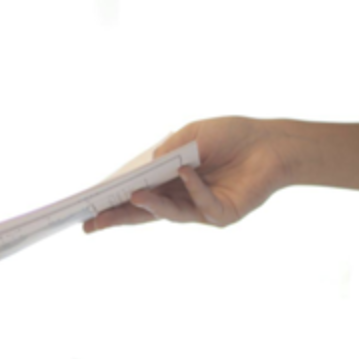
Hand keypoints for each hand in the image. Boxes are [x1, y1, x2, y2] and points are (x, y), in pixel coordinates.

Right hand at [84, 117, 293, 231]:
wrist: (270, 143)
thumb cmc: (231, 136)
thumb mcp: (193, 134)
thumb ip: (169, 150)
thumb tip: (146, 166)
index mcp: (169, 182)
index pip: (136, 195)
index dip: (113, 202)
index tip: (88, 209)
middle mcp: (181, 199)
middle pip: (145, 212)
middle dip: (118, 217)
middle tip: (92, 224)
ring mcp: (201, 210)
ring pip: (170, 213)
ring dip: (151, 204)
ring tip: (132, 195)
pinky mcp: (223, 214)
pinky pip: (202, 204)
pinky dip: (193, 187)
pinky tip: (185, 172)